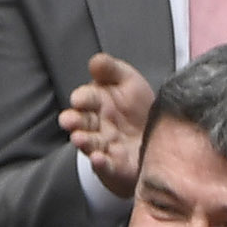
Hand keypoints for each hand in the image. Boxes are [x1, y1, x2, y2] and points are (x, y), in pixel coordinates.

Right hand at [63, 54, 157, 198]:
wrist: (158, 135)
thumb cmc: (137, 105)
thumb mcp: (127, 81)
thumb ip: (111, 70)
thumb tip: (95, 60)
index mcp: (97, 103)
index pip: (85, 98)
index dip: (82, 98)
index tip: (79, 99)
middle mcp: (96, 125)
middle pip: (80, 122)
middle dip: (73, 121)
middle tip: (68, 120)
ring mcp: (104, 145)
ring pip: (88, 143)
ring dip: (82, 141)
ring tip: (79, 138)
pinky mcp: (115, 166)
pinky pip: (105, 166)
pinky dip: (100, 163)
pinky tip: (98, 159)